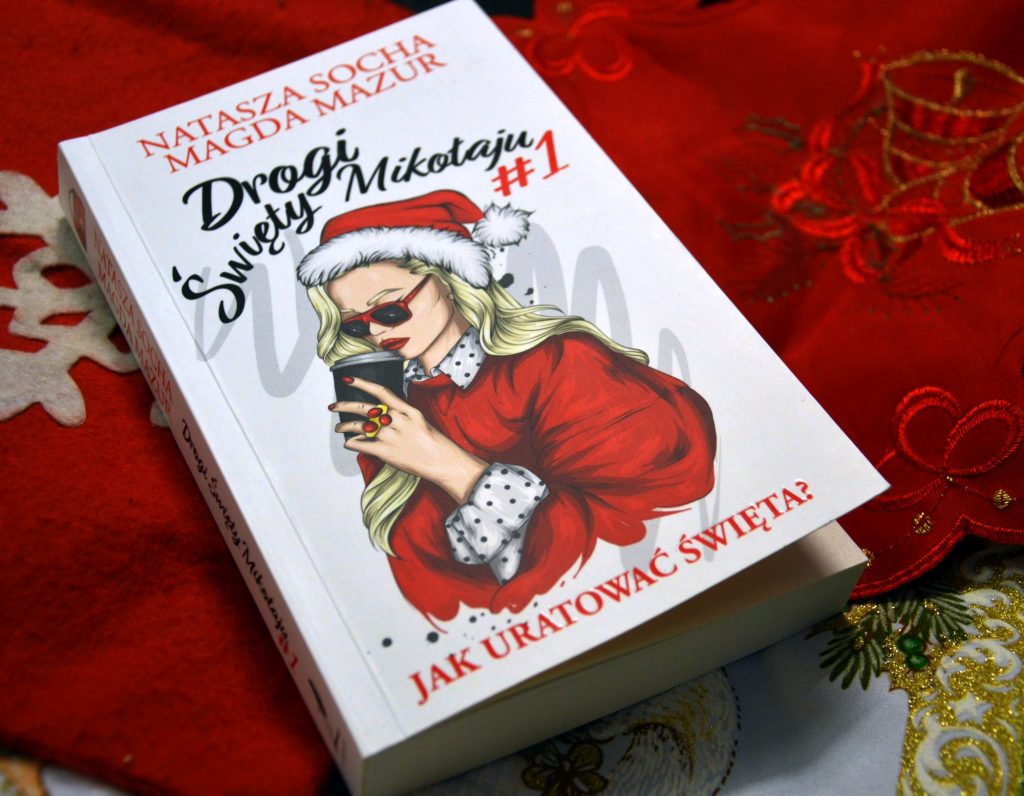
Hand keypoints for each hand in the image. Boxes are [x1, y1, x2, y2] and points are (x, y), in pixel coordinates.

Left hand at [330, 376, 487, 503]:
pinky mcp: (387, 452)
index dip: (363, 383)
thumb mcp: (421, 422)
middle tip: (334, 406)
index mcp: (408, 411)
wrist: (444, 462)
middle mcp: (398, 420)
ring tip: (339, 427)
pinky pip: (362, 445)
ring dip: (345, 426)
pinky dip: (352, 443)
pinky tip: (349, 443)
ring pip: (359, 427)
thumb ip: (402, 416)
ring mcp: (391, 436)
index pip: (381, 392)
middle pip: (365, 409)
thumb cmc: (436, 444)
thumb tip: (383, 415)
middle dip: (346, 406)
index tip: (348, 379)